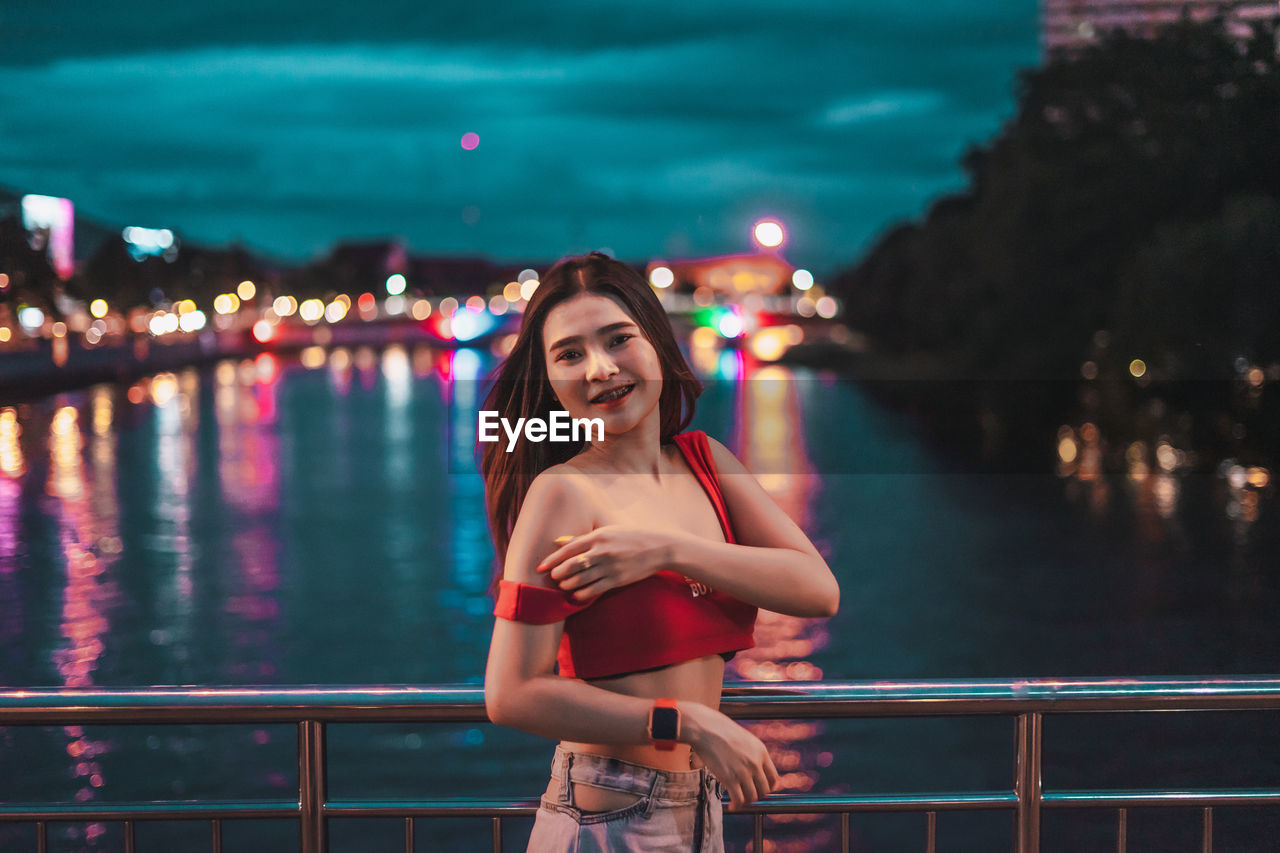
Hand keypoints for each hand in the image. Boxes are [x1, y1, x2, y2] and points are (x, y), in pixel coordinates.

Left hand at [536, 526, 680, 601]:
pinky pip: (594, 590)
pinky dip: (582, 595)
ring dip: (568, 585)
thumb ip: (583, 538)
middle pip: (571, 566)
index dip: (552, 560)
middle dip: (558, 574)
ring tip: (564, 586)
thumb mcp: (607, 531)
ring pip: (580, 580)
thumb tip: (560, 541)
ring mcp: (609, 567)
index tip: (541, 567)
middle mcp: (602, 551)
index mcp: (598, 536)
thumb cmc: (630, 537)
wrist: (658, 548)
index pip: (568, 549)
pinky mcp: (617, 580)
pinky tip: (577, 596)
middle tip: (554, 578)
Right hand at [680, 701, 778, 810]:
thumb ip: (751, 753)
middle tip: (747, 796)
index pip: (774, 778)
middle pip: (764, 790)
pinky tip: (731, 806)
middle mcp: (755, 763)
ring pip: (752, 797)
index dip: (768, 788)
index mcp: (761, 752)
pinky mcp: (730, 779)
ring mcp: (743, 772)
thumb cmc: (720, 730)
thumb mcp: (744, 738)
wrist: (705, 728)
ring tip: (738, 801)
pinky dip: (736, 806)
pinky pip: (738, 799)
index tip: (760, 790)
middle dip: (756, 796)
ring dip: (745, 802)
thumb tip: (752, 766)